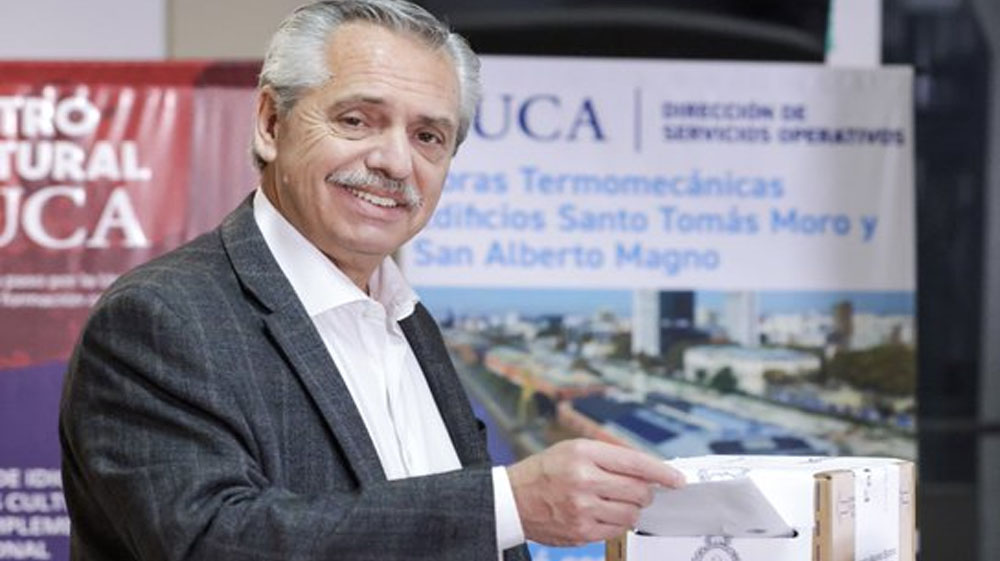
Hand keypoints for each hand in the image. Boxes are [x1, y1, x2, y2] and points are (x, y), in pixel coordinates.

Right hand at [506, 438, 684, 545]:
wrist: (512, 499)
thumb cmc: (546, 471)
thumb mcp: (574, 450)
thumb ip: (610, 457)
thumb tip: (648, 472)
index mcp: (584, 454)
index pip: (635, 463)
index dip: (662, 473)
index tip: (677, 480)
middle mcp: (583, 480)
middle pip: (638, 491)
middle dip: (645, 493)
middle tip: (640, 492)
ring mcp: (582, 509)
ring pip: (631, 514)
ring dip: (632, 510)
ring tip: (616, 503)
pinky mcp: (580, 532)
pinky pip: (616, 531)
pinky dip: (616, 523)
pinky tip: (603, 514)